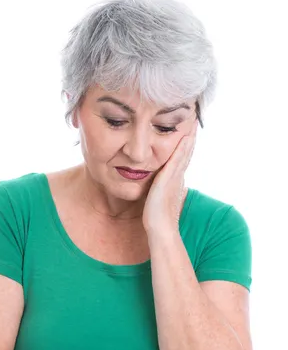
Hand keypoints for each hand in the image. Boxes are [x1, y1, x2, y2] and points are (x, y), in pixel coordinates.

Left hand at [142, 119, 197, 234]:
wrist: (160, 229)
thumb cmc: (156, 219)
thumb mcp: (157, 199)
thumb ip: (158, 191)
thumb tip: (154, 188)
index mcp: (174, 181)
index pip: (181, 159)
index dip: (186, 146)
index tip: (188, 132)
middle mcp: (177, 177)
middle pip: (186, 153)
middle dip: (190, 137)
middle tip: (195, 120)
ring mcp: (175, 178)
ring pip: (185, 153)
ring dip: (189, 138)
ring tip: (193, 122)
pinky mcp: (170, 179)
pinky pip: (178, 159)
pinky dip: (183, 147)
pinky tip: (185, 136)